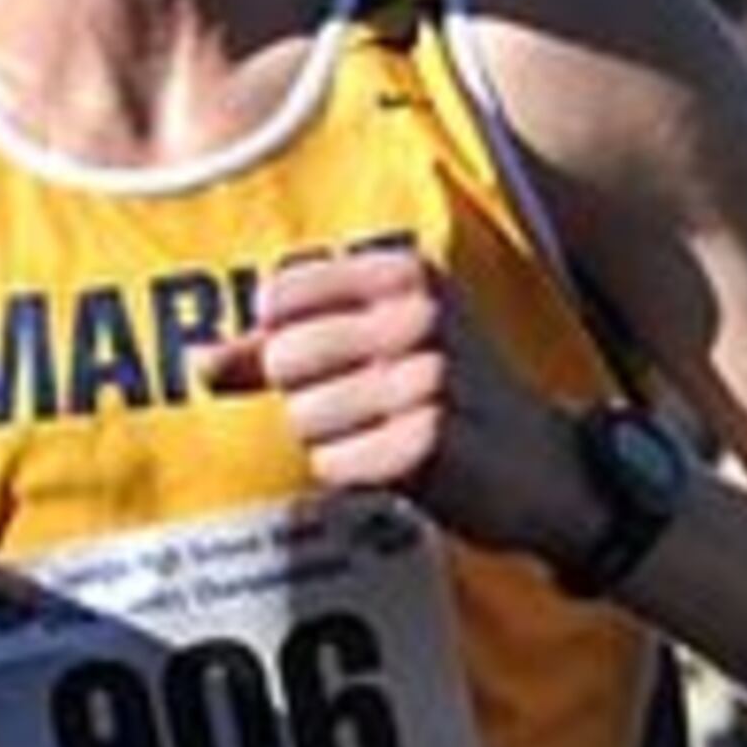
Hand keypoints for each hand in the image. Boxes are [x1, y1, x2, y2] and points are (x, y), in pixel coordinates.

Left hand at [203, 244, 585, 562]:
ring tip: (393, 431)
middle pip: (284, 361)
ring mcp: (426, 379)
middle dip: (312, 396)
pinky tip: (404, 463)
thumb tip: (198, 363)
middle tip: (374, 405)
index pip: (278, 298)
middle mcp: (418, 316)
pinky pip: (331, 465)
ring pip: (303, 418)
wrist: (547, 466)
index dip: (288, 342)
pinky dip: (357, 474)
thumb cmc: (450, 392)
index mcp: (406, 271)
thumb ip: (280, 345)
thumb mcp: (379, 342)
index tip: (340, 359)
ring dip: (337, 439)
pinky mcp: (425, 444)